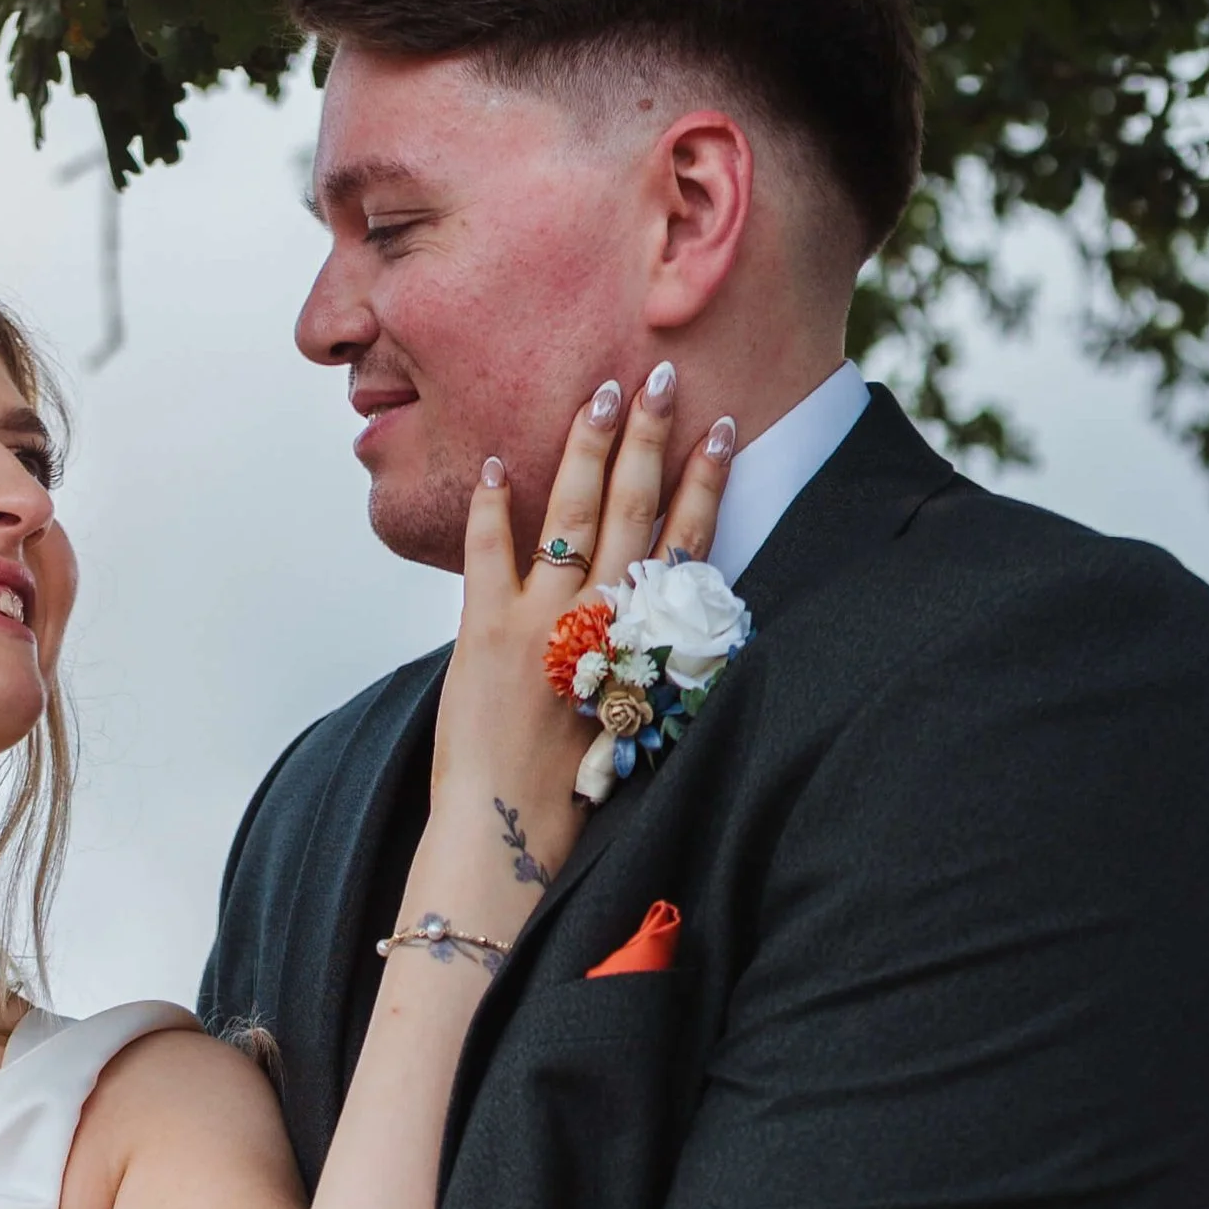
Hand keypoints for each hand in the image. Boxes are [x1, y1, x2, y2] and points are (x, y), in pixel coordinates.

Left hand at [416, 362, 734, 931]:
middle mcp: (601, 622)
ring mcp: (542, 622)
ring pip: (573, 515)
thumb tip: (646, 614)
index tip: (724, 430)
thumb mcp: (628, 717)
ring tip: (602, 394)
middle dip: (650, 438)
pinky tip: (496, 462)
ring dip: (587, 448)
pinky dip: (492, 506)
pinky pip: (487, 551)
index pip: (685, 544)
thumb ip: (638, 658)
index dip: (705, 484)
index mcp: (642, 643)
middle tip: (661, 375)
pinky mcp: (484, 632)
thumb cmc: (573, 789)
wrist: (509, 833)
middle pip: (634, 510)